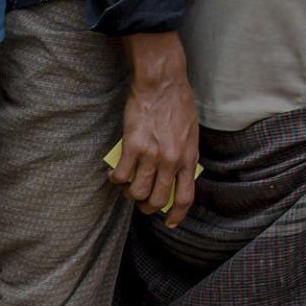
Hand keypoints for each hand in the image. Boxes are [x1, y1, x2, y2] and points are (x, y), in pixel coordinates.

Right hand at [116, 33, 198, 226]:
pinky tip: (114, 174)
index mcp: (188, 158)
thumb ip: (185, 155)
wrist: (162, 83)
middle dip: (147, 207)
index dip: (176, 214)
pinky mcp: (132, 147)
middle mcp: (171, 161)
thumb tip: (179, 173)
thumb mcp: (191, 132)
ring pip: (138, 192)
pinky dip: (115, 179)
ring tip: (127, 186)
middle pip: (158, 200)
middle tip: (141, 201)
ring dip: (130, 194)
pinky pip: (120, 176)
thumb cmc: (177, 103)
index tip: (169, 222)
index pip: (185, 197)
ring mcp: (152, 155)